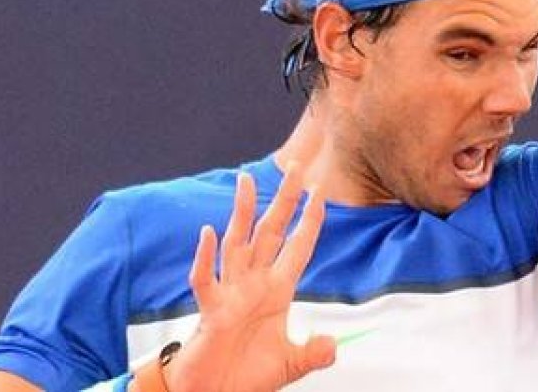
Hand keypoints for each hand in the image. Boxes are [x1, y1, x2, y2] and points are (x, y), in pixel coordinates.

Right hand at [160, 162, 332, 391]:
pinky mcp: (209, 312)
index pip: (296, 248)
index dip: (309, 222)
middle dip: (283, 201)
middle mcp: (253, 285)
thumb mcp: (289, 364)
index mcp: (276, 292)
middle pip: (269, 233)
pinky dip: (205, 258)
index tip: (320, 194)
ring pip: (237, 244)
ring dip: (242, 212)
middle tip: (295, 167)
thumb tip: (332, 345)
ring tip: (247, 181)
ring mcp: (230, 294)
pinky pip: (205, 281)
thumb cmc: (246, 376)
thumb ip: (312, 353)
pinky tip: (208, 233)